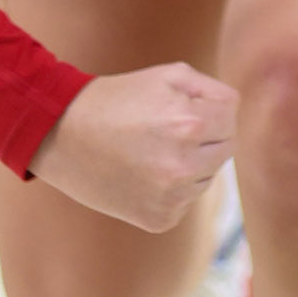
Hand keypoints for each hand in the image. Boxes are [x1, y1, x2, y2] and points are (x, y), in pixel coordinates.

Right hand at [28, 63, 237, 232]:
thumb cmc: (116, 99)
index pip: (232, 115)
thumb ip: (211, 90)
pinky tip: (141, 174)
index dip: (210, 107)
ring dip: (190, 164)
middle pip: (225, 148)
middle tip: (168, 128)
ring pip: (206, 177)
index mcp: (189, 123)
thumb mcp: (167, 76)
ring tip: (151, 150)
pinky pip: (185, 201)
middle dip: (205, 136)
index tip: (184, 106)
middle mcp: (184, 165)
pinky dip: (171, 189)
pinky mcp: (160, 220)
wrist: (61, 136)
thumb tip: (236, 114)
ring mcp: (172, 197)